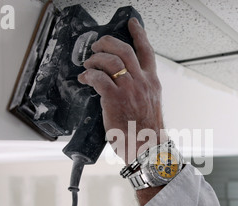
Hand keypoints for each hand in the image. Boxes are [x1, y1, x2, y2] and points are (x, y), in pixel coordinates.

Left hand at [78, 18, 166, 163]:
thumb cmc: (147, 133)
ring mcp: (129, 89)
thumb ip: (140, 92)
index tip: (133, 24)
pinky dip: (88, 76)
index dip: (139, 34)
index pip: (147, 52)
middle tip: (99, 45)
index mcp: (152, 83)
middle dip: (108, 42)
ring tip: (88, 64)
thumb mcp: (150, 107)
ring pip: (110, 61)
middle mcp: (142, 82)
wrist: (147, 149)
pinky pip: (98, 78)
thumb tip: (125, 87)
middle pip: (124, 50)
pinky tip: (85, 79)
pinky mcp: (114, 98)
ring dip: (95, 59)